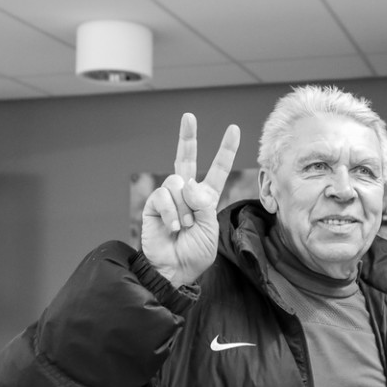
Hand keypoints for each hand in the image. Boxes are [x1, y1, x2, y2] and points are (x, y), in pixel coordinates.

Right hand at [142, 113, 239, 286]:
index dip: (225, 150)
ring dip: (185, 208)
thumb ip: (203, 205)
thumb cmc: (195, 253)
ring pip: (177, 183)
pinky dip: (172, 213)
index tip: (233, 129)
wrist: (175, 270)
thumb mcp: (210, 229)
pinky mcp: (153, 205)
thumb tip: (187, 184)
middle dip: (188, 136)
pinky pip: (164, 197)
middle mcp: (186, 193)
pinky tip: (174, 228)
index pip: (217, 169)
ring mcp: (169, 198)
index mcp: (206, 197)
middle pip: (186, 158)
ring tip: (184, 227)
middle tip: (189, 116)